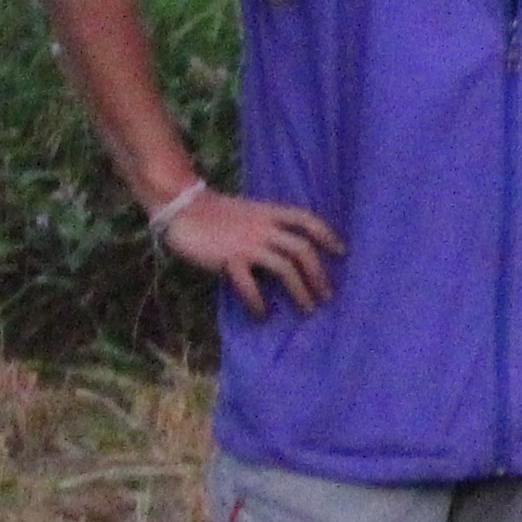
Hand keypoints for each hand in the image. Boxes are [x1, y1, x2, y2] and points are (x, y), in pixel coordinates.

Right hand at [161, 187, 341, 315]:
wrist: (180, 206)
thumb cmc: (214, 212)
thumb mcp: (248, 212)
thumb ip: (268, 227)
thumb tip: (286, 254)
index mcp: (269, 212)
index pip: (307, 219)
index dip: (327, 235)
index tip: (341, 252)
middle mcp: (264, 227)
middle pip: (302, 250)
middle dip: (319, 274)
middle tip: (327, 295)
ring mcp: (247, 243)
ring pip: (285, 268)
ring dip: (300, 291)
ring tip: (307, 309)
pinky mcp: (228, 259)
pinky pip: (250, 285)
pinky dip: (259, 302)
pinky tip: (262, 314)